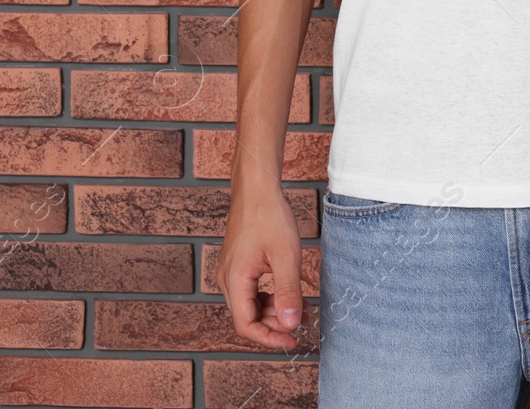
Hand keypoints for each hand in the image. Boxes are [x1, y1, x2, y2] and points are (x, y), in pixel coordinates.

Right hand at [216, 183, 306, 349]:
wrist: (257, 188)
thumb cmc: (269, 215)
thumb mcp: (286, 256)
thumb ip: (288, 292)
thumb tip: (290, 325)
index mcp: (235, 279)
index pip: (246, 325)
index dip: (269, 338)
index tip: (292, 342)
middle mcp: (227, 278)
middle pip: (247, 318)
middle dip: (275, 324)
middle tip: (302, 322)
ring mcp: (231, 271)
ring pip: (250, 305)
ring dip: (274, 312)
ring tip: (301, 309)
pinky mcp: (238, 265)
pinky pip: (251, 291)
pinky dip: (269, 298)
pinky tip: (288, 294)